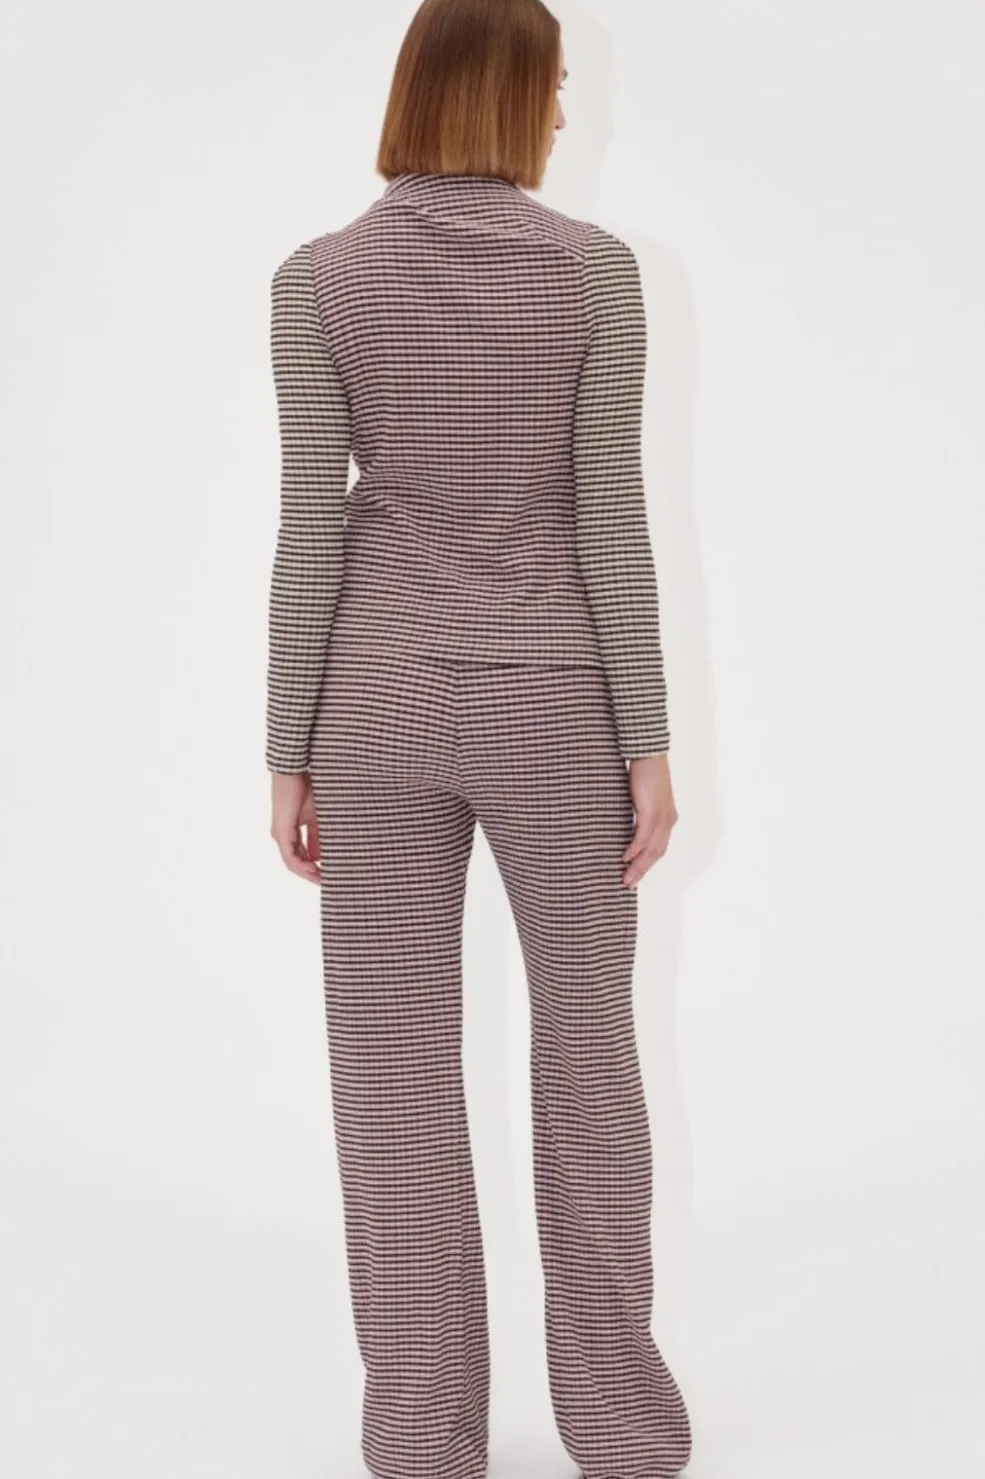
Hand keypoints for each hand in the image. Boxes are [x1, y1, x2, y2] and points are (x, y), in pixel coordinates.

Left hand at [270, 771, 320, 883]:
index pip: (302, 854)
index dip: (315, 866)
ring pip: (292, 862)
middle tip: (327, 882)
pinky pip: (290, 856)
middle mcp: (282, 835)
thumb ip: (318, 835)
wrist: (294, 770)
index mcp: (290, 830)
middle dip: (312, 873)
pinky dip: (302, 865)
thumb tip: (322, 855)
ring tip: (322, 880)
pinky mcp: (281, 832)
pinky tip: (313, 870)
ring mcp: (280, 834)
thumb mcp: (318, 816)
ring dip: (307, 873)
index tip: (330, 874)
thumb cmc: (306, 787)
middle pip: (296, 861)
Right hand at [622, 753, 677, 888]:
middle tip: (629, 883)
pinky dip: (635, 850)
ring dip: (638, 866)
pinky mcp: (652, 812)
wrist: (648, 755)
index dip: (648, 864)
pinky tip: (626, 858)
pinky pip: (643, 837)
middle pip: (657, 853)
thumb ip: (640, 813)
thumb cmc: (644, 773)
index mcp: (667, 819)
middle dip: (643, 870)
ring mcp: (661, 818)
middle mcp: (668, 821)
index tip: (636, 875)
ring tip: (626, 877)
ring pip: (651, 850)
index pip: (659, 847)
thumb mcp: (643, 798)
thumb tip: (628, 827)